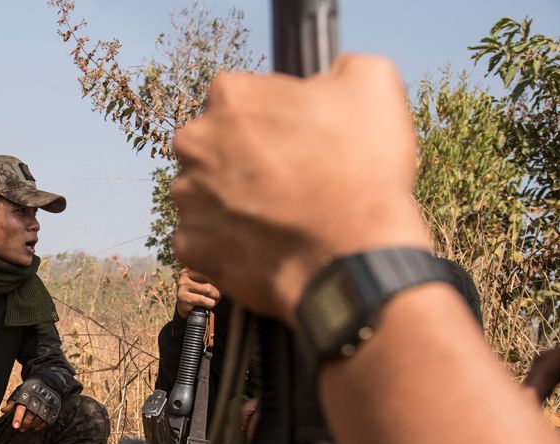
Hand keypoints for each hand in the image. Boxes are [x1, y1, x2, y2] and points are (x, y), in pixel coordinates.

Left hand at [2, 378, 60, 431]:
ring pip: (39, 419)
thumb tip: (3, 410)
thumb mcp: (20, 391)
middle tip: (20, 428)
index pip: (22, 408)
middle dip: (25, 424)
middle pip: (31, 415)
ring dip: (32, 425)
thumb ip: (12, 402)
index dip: (18, 417)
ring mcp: (47, 403)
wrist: (48, 380)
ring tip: (27, 427)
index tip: (15, 426)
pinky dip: (41, 425)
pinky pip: (48, 419)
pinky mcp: (54, 407)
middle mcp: (38, 398)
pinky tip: (36, 426)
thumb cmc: (30, 388)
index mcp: (28, 394)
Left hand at [169, 54, 431, 322]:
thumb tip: (324, 80)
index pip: (242, 98)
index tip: (298, 139)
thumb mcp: (372, 84)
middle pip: (214, 145)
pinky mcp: (189, 246)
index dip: (273, 118)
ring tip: (279, 216)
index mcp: (230, 96)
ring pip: (205, 193)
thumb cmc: (362, 172)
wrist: (352, 259)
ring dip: (233, 201)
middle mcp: (195, 144)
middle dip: (242, 158)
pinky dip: (227, 242)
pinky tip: (263, 243)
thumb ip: (337, 68)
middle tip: (288, 179)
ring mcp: (187, 198)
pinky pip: (204, 239)